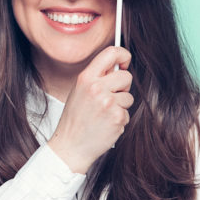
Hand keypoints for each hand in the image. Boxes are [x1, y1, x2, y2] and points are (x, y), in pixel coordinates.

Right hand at [48, 46, 133, 173]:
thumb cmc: (75, 119)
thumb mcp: (79, 91)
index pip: (111, 53)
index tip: (125, 62)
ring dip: (121, 105)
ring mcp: (108, 103)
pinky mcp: (117, 117)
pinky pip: (127, 112)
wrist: (71, 146)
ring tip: (104, 114)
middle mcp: (97, 88)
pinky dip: (120, 119)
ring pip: (129, 96)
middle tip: (111, 97)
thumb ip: (96, 78)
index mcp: (86, 78)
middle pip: (126, 76)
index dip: (123, 55)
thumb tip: (118, 66)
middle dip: (123, 87)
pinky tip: (106, 124)